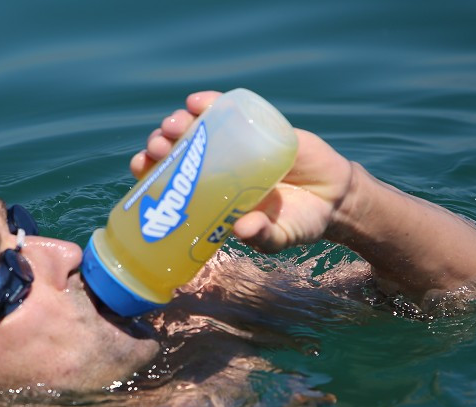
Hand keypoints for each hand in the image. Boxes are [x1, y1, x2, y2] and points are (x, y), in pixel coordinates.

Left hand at [130, 91, 355, 253]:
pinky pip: (228, 110)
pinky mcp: (258, 126)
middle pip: (178, 151)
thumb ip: (263, 236)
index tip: (140, 165)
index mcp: (213, 196)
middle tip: (157, 146)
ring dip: (178, 123)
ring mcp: (235, 145)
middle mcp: (218, 168)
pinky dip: (210, 103)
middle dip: (161, 145)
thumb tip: (241, 230)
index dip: (151, 171)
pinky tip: (196, 102)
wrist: (335, 197)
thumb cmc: (299, 222)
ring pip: (197, 128)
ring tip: (173, 125)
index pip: (171, 181)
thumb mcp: (279, 236)